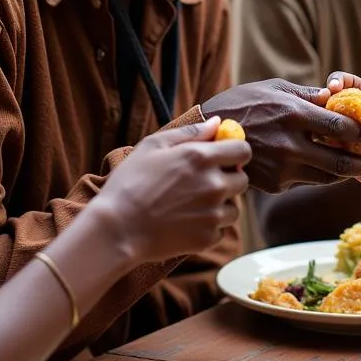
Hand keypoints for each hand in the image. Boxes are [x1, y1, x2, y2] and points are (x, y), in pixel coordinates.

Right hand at [95, 118, 249, 263]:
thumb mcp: (153, 145)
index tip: (224, 158)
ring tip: (191, 205)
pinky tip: (185, 223)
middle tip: (203, 183)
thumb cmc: (129, 182)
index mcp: (202, 158)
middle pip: (242, 180)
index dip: (235, 153)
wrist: (117, 228)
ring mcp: (213, 214)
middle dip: (228, 179)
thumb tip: (218, 123)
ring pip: (234, 207)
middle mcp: (214, 185)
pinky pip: (220, 230)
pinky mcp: (208, 238)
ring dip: (221, 205)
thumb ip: (190, 132)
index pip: (243, 151)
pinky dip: (208, 226)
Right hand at [202, 79, 360, 191]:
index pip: (340, 128)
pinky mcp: (273, 185)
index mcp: (293, 114)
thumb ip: (306, 94)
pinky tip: (323, 168)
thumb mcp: (274, 88)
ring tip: (359, 167)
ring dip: (346, 173)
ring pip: (326, 177)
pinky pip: (303, 182)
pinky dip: (316, 175)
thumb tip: (335, 95)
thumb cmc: (242, 103)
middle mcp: (290, 144)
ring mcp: (281, 168)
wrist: (207, 135)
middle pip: (340, 160)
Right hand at [325, 73, 360, 194]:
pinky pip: (336, 155)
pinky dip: (352, 157)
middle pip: (332, 107)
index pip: (349, 84)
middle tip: (358, 125)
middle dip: (337, 113)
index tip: (333, 87)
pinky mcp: (345, 158)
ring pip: (331, 132)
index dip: (338, 81)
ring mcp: (347, 138)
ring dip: (350, 138)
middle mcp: (354, 117)